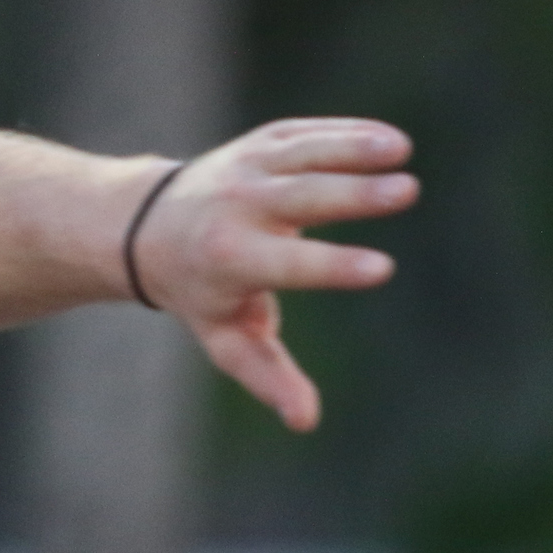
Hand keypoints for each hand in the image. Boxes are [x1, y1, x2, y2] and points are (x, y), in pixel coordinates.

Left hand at [130, 118, 415, 432]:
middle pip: (301, 197)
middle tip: (407, 191)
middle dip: (354, 195)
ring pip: (301, 154)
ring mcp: (246, 168)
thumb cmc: (199, 291)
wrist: (145, 224)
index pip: (289, 264)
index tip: (380, 268)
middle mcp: (238, 207)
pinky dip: (342, 132)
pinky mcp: (259, 144)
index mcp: (232, 259)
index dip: (333, 267)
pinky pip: (299, 133)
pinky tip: (390, 138)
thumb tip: (305, 421)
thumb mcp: (226, 337)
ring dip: (352, 148)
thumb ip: (266, 376)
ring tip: (402, 150)